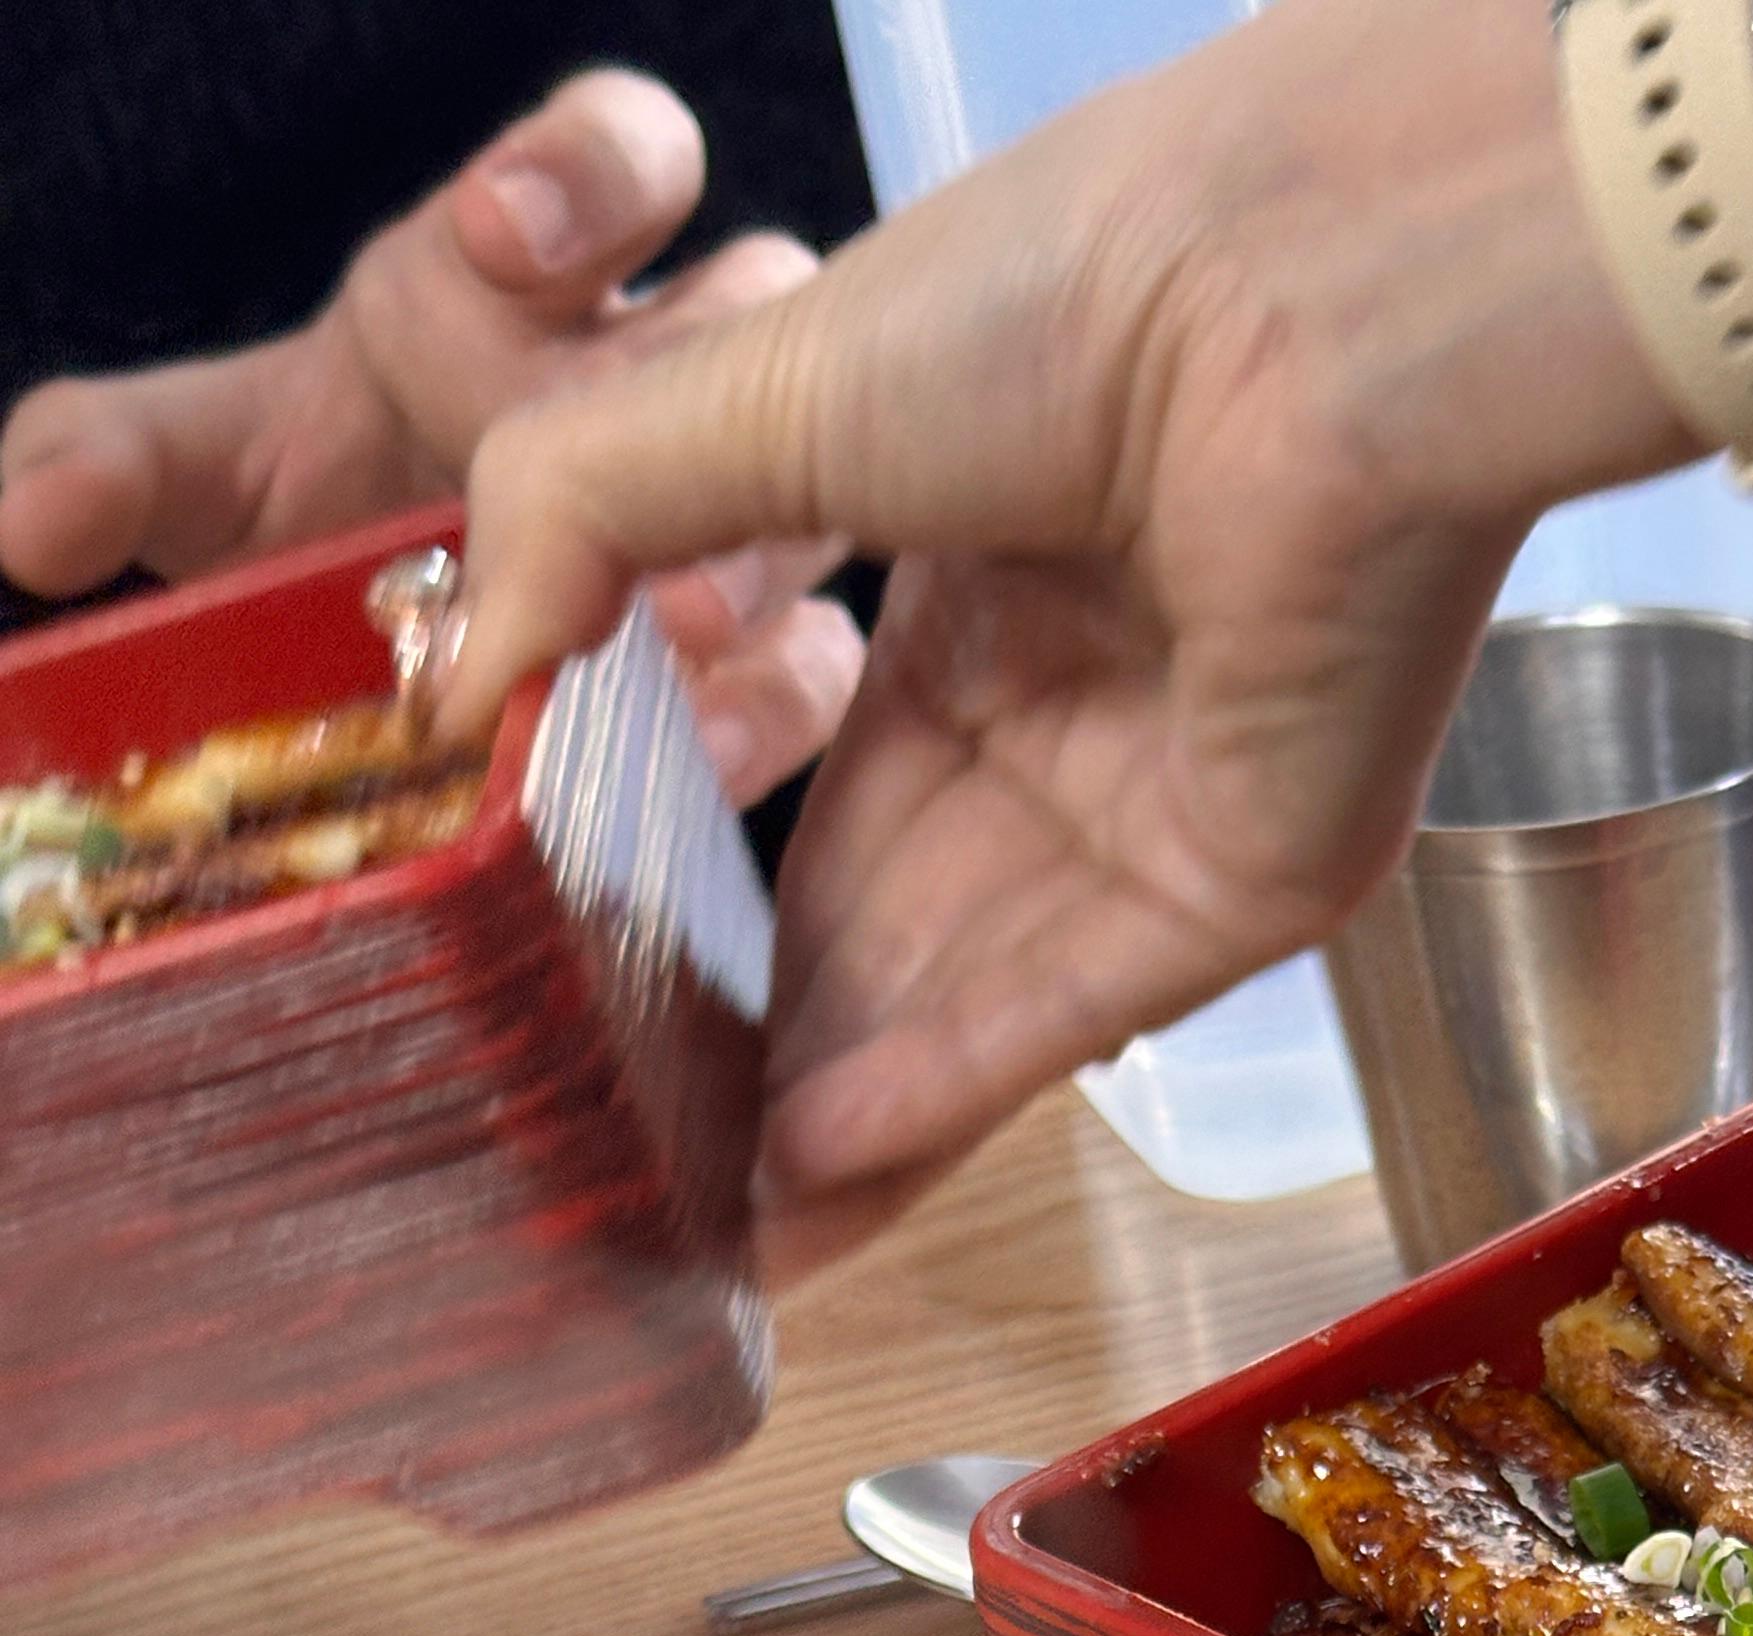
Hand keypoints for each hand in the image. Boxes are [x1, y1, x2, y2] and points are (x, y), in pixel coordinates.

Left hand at [0, 71, 860, 807]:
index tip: (506, 237)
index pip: (612, 165)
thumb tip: (28, 517)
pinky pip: (806, 662)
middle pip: (748, 305)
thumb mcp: (211, 479)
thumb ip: (120, 462)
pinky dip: (764, 702)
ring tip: (690, 626)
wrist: (399, 702)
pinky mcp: (762, 664)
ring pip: (804, 484)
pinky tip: (705, 741)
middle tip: (641, 443)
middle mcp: (650, 377)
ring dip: (751, 549)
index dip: (582, 177)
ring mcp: (730, 518)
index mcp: (514, 287)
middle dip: (704, 366)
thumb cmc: (316, 548)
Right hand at [440, 0, 1688, 1230]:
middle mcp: (1076, 703)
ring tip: (704, 1219)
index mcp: (975, 576)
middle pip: (893, 918)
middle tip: (642, 1152)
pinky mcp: (1250, 884)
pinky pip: (1065, 1012)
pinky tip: (808, 1165)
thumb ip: (575, 521)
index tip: (595, 974)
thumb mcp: (744, 389)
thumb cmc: (1064, 297)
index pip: (834, 786)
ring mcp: (1167, 803)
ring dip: (835, 1111)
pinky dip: (936, 1088)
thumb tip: (456, 683)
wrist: (1295, 314)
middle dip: (768, 1041)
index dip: (714, 888)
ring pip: (967, 995)